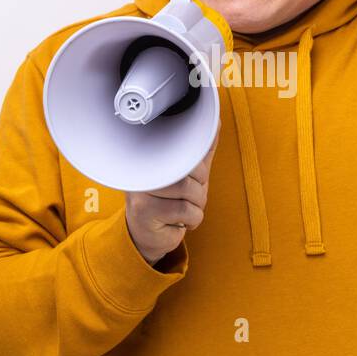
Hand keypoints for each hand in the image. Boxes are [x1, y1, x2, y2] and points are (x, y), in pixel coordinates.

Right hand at [124, 128, 219, 265]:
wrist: (149, 234)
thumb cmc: (170, 200)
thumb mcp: (190, 172)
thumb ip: (202, 149)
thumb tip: (216, 121)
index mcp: (153, 153)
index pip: (187, 151)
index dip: (198, 170)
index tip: (190, 179)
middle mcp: (142, 167)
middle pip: (190, 172)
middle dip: (198, 189)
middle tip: (186, 197)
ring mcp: (140, 187)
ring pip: (190, 192)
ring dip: (197, 206)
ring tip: (183, 209)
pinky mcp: (144, 211)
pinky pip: (187, 211)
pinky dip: (193, 220)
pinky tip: (179, 221)